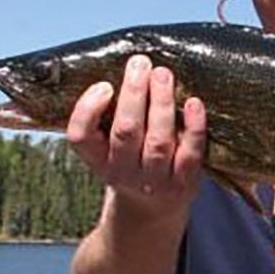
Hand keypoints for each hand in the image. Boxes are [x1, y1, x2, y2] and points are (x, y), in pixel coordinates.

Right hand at [66, 55, 206, 213]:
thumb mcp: (109, 145)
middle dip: (133, 94)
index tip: (105, 85)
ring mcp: (154, 180)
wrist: (151, 210)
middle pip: (125, 132)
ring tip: (163, 74)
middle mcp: (122, 172)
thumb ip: (109, 114)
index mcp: (97, 159)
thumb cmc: (130, 162)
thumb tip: (127, 66)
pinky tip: (194, 103)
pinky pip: (190, 153)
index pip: (80, 136)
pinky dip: (194, 127)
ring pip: (158, 141)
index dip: (89, 109)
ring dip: (161, 104)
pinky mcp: (184, 183)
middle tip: (140, 63)